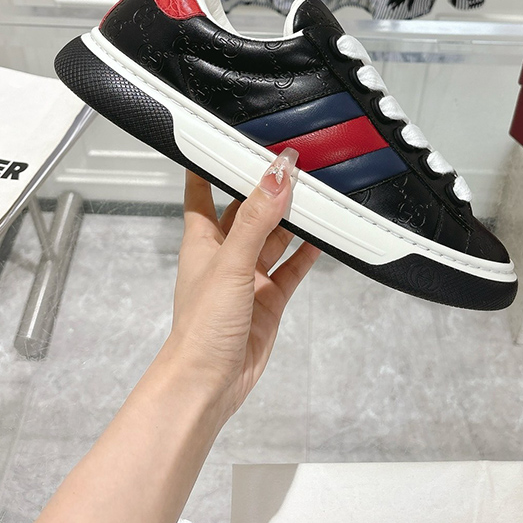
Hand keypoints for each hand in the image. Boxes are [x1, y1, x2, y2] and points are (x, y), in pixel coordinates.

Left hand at [164, 148, 319, 423]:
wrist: (208, 384)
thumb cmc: (200, 329)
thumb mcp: (230, 265)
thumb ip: (256, 221)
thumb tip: (275, 177)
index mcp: (202, 241)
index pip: (201, 191)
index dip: (209, 164)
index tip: (223, 138)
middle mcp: (224, 255)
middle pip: (247, 211)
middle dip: (266, 189)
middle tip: (291, 162)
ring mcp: (248, 278)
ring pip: (273, 237)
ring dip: (291, 218)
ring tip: (314, 192)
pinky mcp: (269, 300)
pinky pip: (292, 268)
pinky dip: (307, 252)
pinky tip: (322, 236)